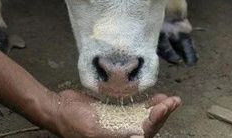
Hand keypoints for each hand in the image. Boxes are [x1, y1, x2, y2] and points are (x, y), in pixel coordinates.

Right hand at [51, 90, 181, 137]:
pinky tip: (156, 98)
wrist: (57, 109)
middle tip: (174, 100)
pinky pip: (136, 111)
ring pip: (145, 119)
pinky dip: (147, 105)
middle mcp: (121, 135)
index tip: (163, 107)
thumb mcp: (94, 129)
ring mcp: (120, 124)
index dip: (155, 122)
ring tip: (172, 99)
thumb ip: (114, 134)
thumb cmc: (72, 121)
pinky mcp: (116, 114)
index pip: (144, 134)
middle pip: (148, 127)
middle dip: (162, 114)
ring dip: (159, 109)